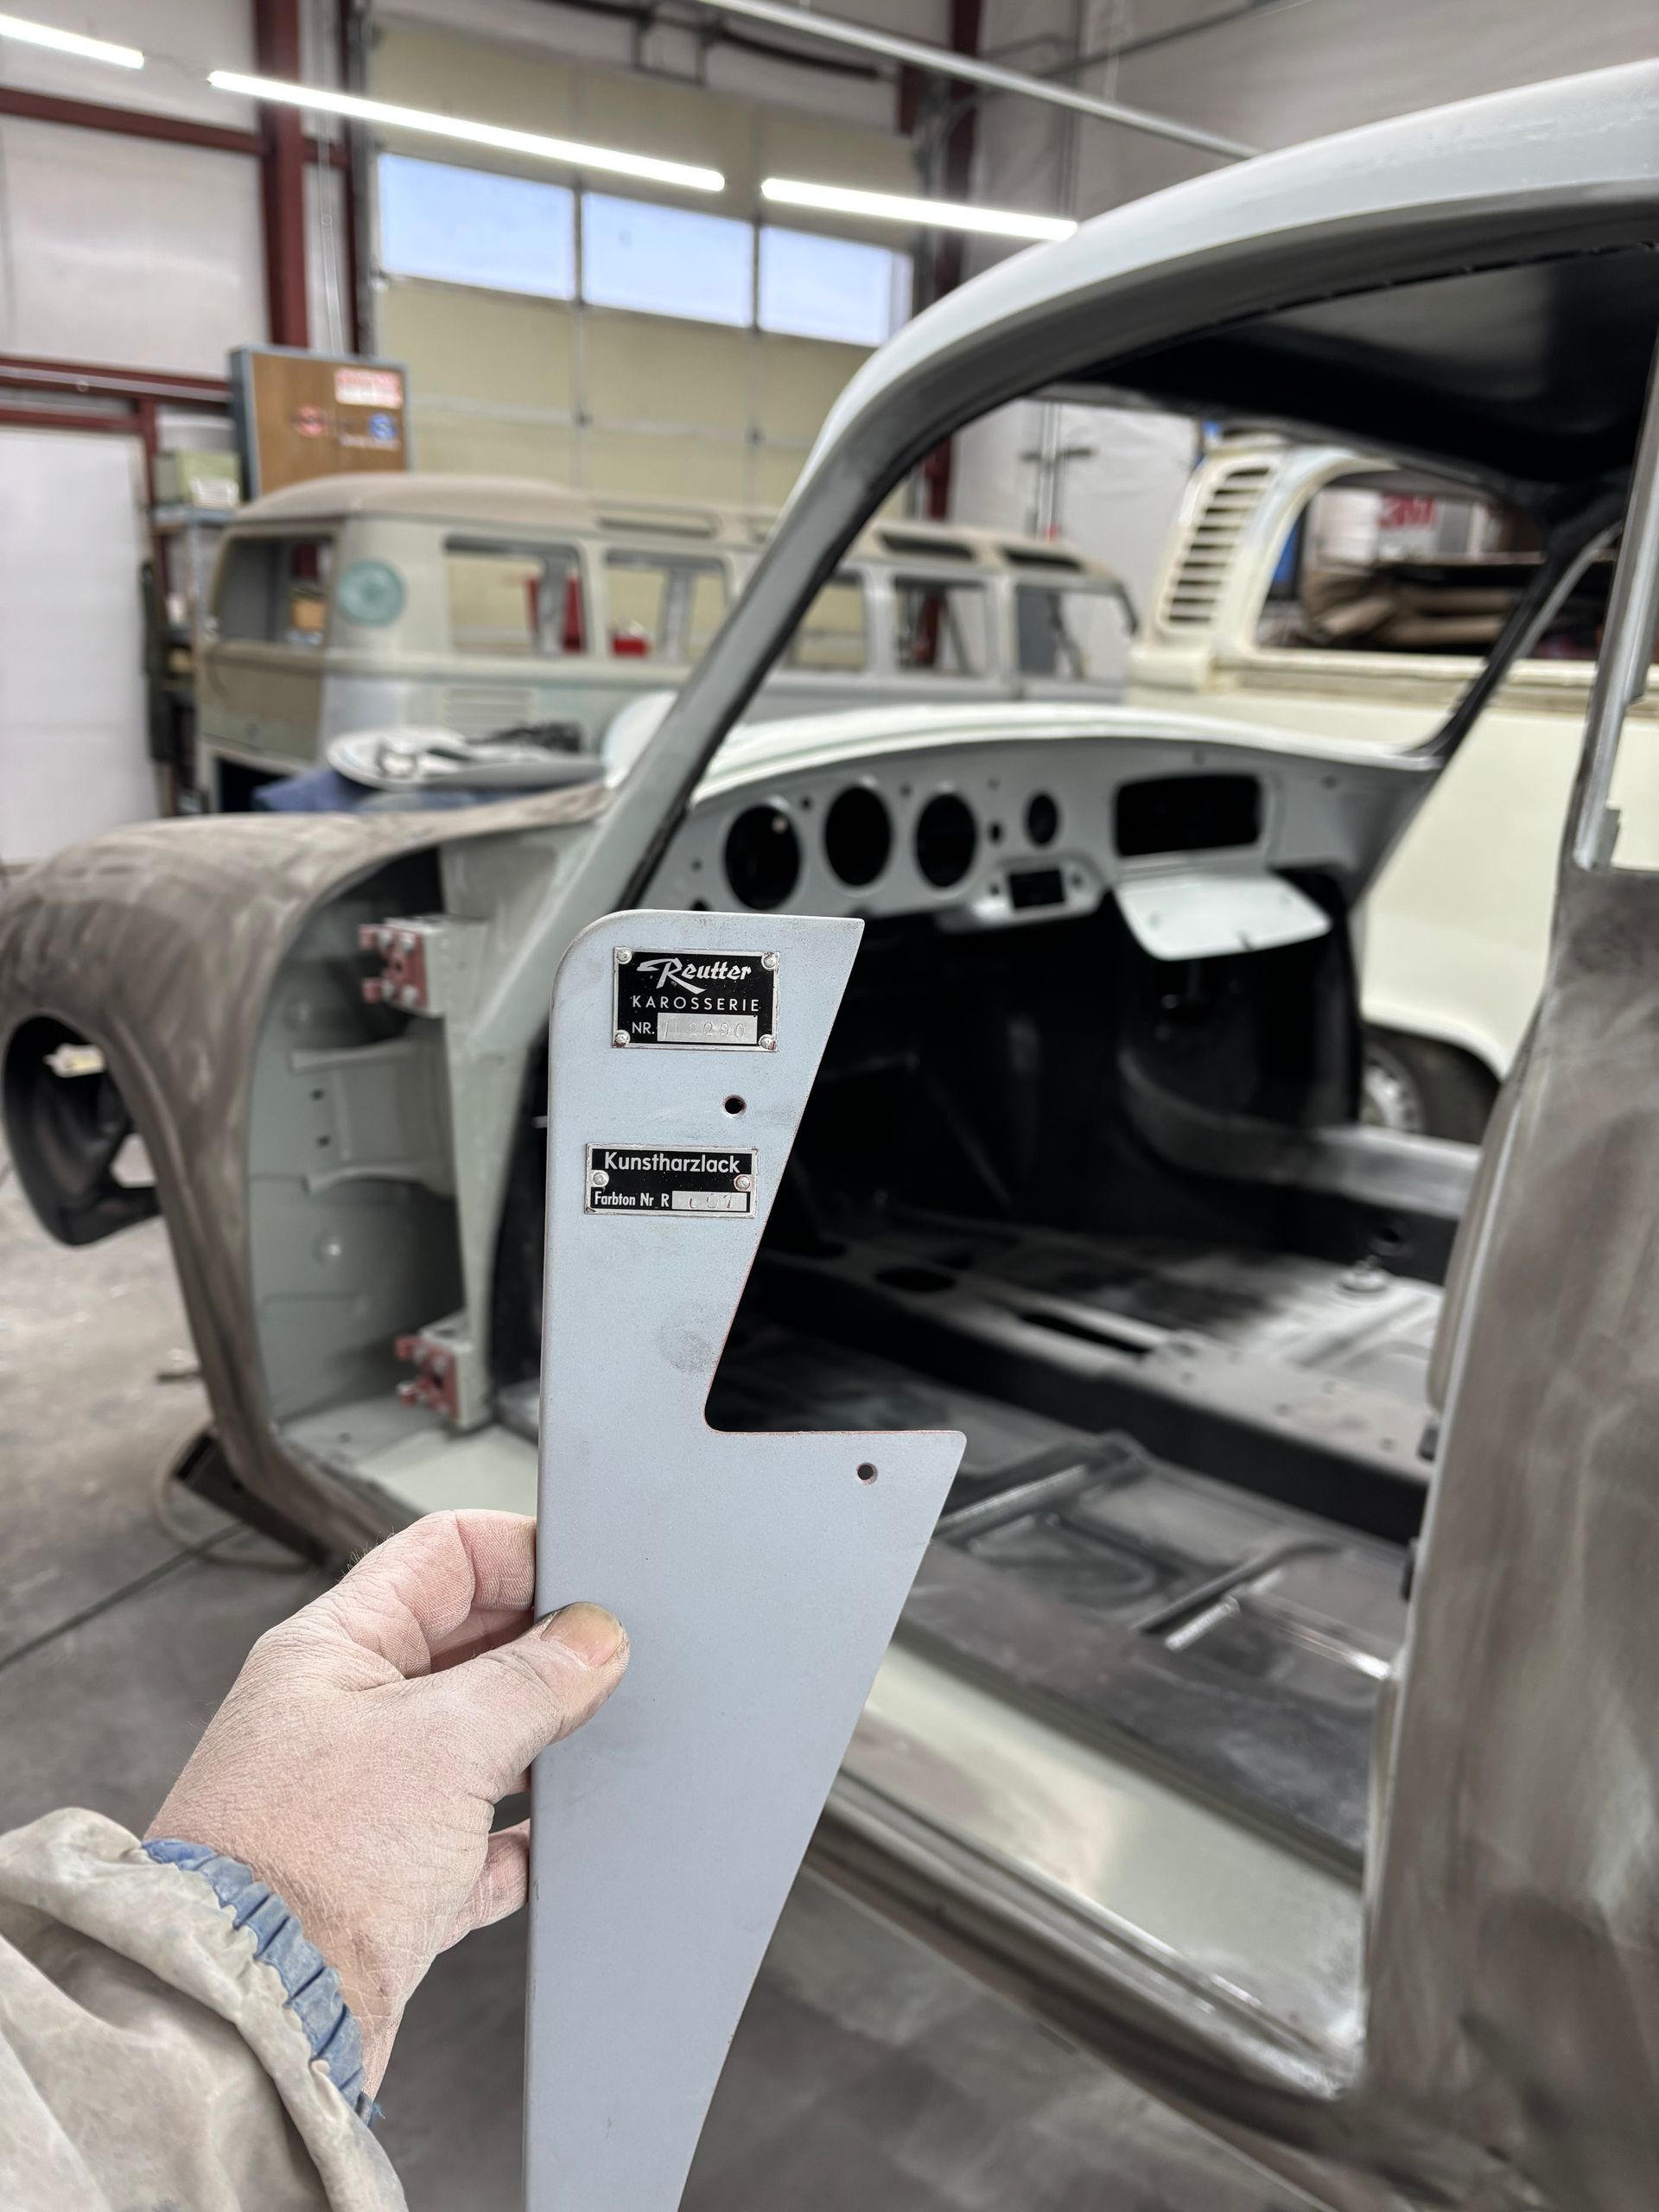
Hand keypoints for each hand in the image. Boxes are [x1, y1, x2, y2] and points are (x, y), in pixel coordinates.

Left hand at [149, 1510, 627, 2090]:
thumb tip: (593, 1639)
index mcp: (332, 1647)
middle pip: (467, 1643)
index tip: (588, 1582)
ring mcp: (365, 1798)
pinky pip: (474, 1841)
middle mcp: (343, 1713)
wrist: (250, 2020)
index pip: (443, 1553)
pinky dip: (517, 1840)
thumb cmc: (303, 1868)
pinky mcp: (387, 1883)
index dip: (521, 1552)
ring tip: (581, 1747)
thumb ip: (533, 1678)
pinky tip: (546, 1846)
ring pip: (476, 1741)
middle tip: (600, 1668)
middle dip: (539, 1651)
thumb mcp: (446, 1741)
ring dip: (533, 1744)